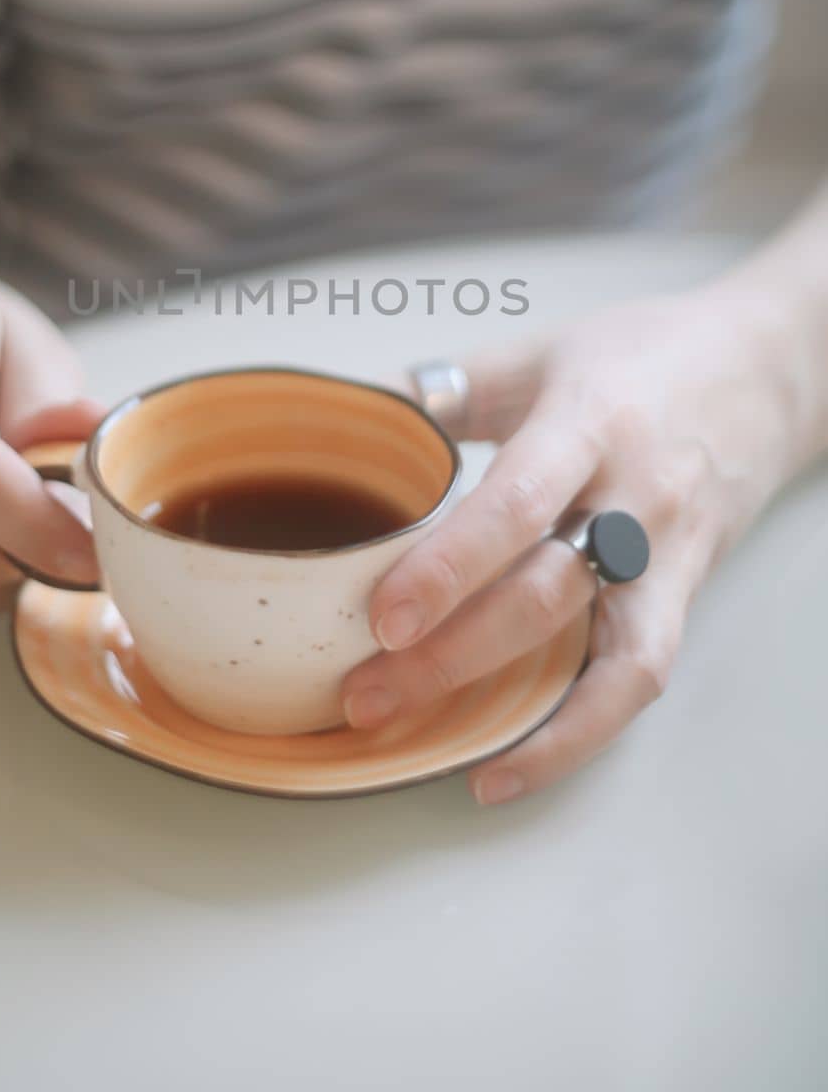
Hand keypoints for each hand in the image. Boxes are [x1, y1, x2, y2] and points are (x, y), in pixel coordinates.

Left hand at [344, 284, 802, 801]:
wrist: (765, 371)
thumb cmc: (642, 356)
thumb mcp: (540, 351)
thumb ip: (450, 391)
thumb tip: (356, 426)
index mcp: (589, 422)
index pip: (518, 504)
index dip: (450, 566)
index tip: (383, 615)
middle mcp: (635, 497)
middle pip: (545, 595)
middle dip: (450, 656)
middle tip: (364, 692)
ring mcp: (669, 554)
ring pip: (600, 655)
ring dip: (511, 714)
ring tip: (420, 736)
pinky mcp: (687, 596)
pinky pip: (636, 681)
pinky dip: (573, 737)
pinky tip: (502, 769)